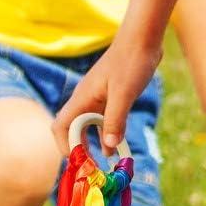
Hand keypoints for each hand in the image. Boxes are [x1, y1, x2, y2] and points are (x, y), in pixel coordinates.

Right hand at [53, 34, 163, 155]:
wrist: (144, 38)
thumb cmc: (131, 62)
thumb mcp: (124, 94)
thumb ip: (115, 120)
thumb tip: (107, 146)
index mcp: (82, 98)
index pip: (61, 127)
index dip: (66, 146)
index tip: (80, 162)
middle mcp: (86, 98)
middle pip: (73, 129)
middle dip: (80, 149)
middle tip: (93, 168)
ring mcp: (98, 97)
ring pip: (89, 125)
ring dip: (94, 143)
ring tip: (104, 161)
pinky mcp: (112, 95)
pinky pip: (103, 119)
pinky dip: (107, 132)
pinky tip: (116, 143)